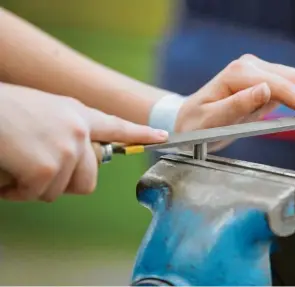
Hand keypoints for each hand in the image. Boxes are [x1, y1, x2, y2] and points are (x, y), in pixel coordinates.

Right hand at [0, 84, 167, 201]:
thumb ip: (68, 130)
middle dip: (62, 183)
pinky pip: (36, 194)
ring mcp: (67, 149)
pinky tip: (7, 170)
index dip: (140, 133)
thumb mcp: (45, 111)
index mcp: (78, 113)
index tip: (162, 136)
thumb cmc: (4, 110)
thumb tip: (76, 157)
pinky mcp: (48, 167)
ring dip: (32, 185)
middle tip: (37, 171)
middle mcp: (79, 131)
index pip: (117, 125)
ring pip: (57, 190)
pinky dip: (17, 190)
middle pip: (88, 181)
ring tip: (16, 162)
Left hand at [174, 54, 294, 148]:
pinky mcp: (264, 82)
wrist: (189, 121)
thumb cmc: (196, 125)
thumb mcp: (210, 120)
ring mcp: (258, 73)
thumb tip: (265, 88)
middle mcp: (250, 68)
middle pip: (293, 79)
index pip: (280, 86)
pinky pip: (292, 85)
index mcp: (238, 74)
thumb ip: (236, 104)